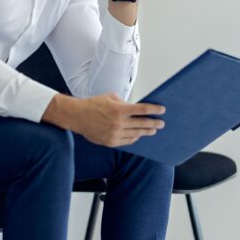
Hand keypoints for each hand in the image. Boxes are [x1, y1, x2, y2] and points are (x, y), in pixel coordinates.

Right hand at [42, 93, 164, 147]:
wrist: (77, 116)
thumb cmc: (92, 105)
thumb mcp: (110, 97)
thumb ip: (124, 103)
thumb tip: (135, 109)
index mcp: (119, 109)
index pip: (143, 110)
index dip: (155, 110)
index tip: (162, 110)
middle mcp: (118, 123)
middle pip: (143, 124)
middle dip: (154, 123)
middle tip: (161, 123)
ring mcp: (115, 133)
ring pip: (136, 134)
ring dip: (146, 132)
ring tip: (152, 130)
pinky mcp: (110, 142)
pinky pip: (127, 141)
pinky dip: (134, 138)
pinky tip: (138, 136)